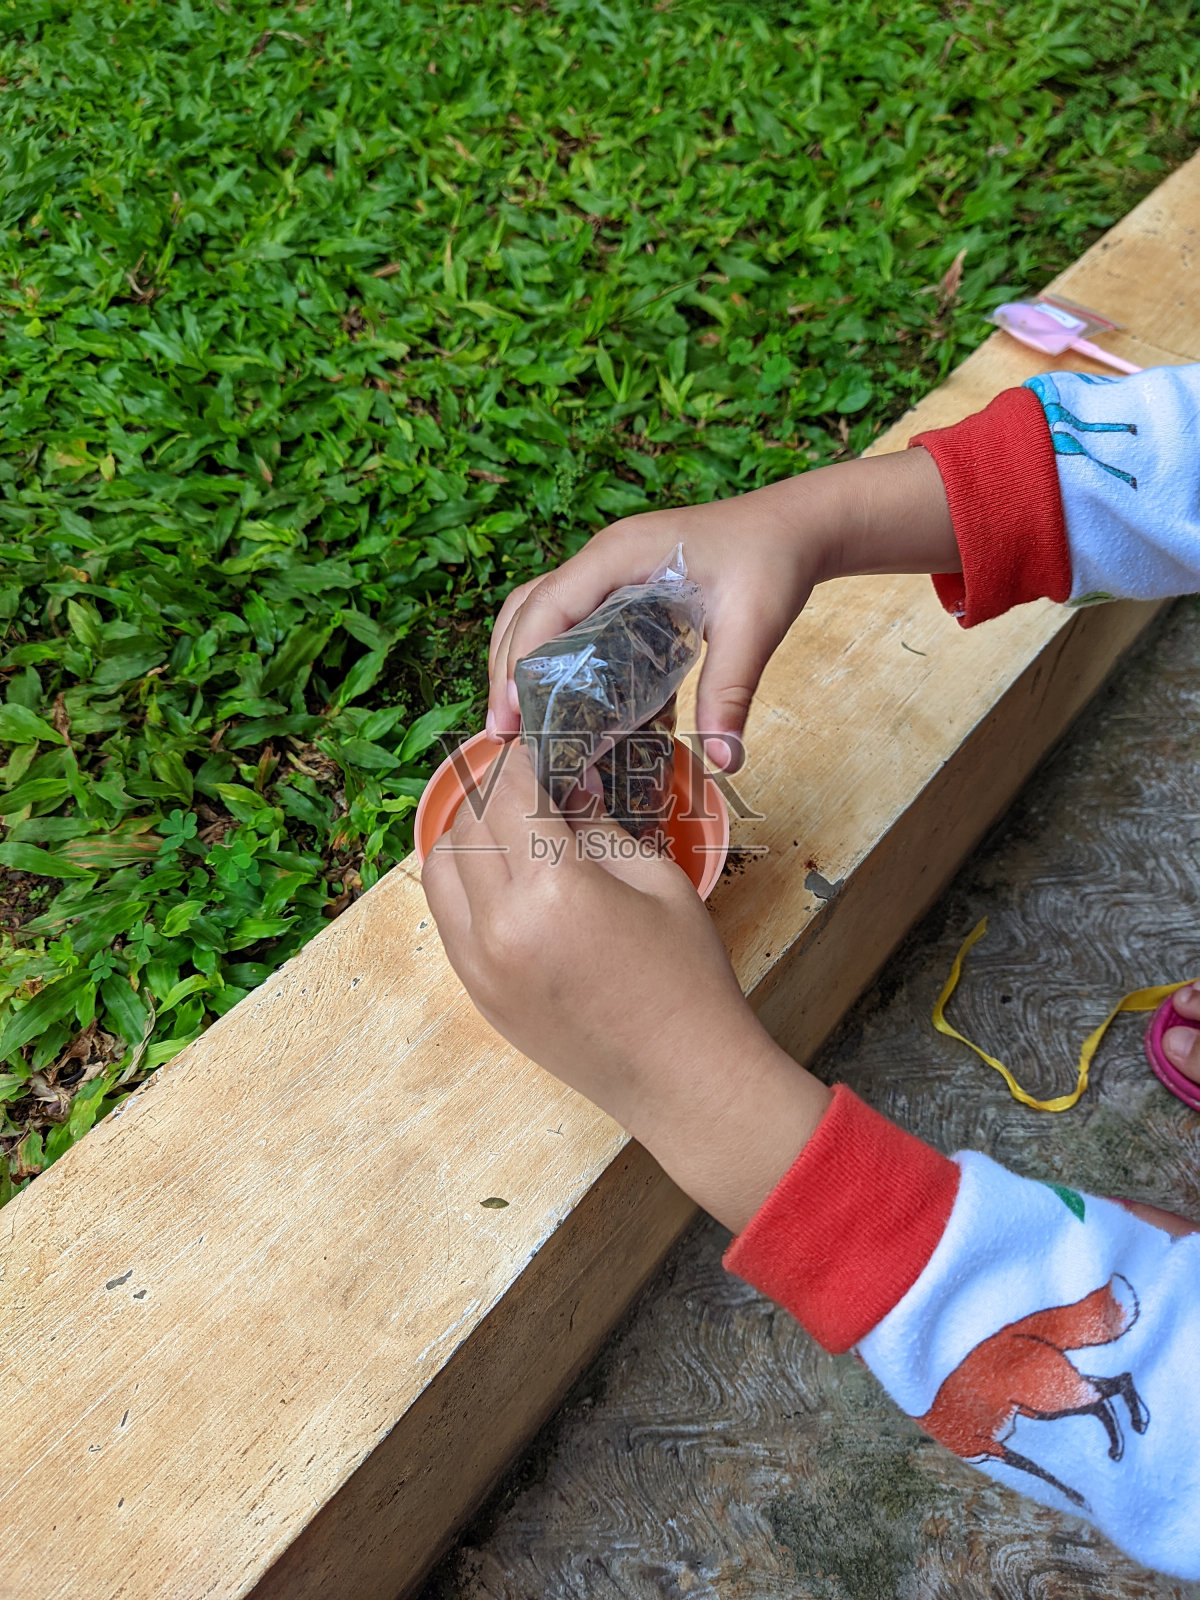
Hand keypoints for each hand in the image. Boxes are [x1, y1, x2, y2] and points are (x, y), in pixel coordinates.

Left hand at [421, 743, 829, 1231]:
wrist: (684, 1080)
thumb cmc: (687, 978)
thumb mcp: (655, 879)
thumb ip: (598, 828)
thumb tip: (565, 791)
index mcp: (551, 889)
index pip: (512, 792)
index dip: (523, 757)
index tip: (538, 744)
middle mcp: (498, 927)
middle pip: (469, 823)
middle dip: (496, 790)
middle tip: (530, 779)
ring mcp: (479, 966)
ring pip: (440, 869)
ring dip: (469, 834)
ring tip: (512, 825)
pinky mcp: (478, 994)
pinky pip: (447, 917)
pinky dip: (463, 882)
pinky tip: (503, 875)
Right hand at [487, 447, 956, 771]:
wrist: (794, 527)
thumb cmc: (772, 563)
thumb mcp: (755, 625)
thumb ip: (733, 689)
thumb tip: (724, 761)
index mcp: (622, 554)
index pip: (548, 605)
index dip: (520, 660)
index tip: (511, 716)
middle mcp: (603, 558)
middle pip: (526, 609)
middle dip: (506, 669)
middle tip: (504, 733)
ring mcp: (607, 569)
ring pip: (537, 611)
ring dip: (519, 661)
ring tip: (516, 722)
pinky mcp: (618, 586)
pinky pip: (566, 617)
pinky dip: (548, 655)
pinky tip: (555, 700)